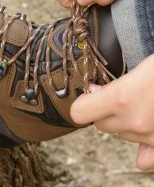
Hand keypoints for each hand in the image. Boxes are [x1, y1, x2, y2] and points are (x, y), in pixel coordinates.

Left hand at [70, 54, 153, 169]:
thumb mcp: (142, 68)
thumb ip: (115, 84)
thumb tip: (94, 91)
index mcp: (122, 98)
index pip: (80, 112)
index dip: (83, 103)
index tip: (90, 96)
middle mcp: (135, 122)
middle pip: (101, 125)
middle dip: (104, 111)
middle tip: (117, 97)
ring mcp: (152, 137)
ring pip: (123, 136)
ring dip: (125, 123)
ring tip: (140, 106)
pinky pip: (145, 158)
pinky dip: (144, 147)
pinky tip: (148, 132)